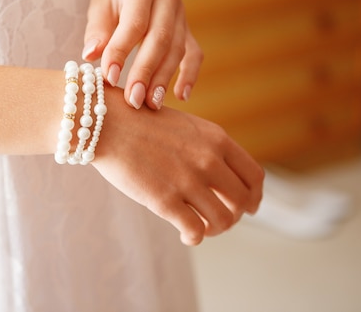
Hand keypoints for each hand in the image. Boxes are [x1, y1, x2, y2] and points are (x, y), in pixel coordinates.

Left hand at [82, 0, 202, 110]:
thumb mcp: (100, 1)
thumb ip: (97, 29)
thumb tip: (90, 56)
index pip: (134, 24)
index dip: (121, 52)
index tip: (109, 77)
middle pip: (159, 40)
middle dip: (145, 72)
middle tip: (133, 100)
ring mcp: (182, 14)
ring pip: (177, 50)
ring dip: (164, 79)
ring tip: (151, 104)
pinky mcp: (188, 29)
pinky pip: (194, 53)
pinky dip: (189, 75)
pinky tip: (181, 96)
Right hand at [92, 89, 263, 244]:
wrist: (107, 123)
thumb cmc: (141, 123)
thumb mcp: (185, 126)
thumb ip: (208, 148)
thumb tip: (221, 177)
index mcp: (217, 139)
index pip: (254, 176)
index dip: (254, 196)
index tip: (248, 206)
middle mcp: (209, 159)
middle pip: (243, 201)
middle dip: (235, 215)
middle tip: (219, 219)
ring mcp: (188, 181)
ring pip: (224, 220)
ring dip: (216, 229)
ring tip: (201, 227)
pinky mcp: (165, 200)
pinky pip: (196, 231)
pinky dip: (194, 238)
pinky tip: (185, 235)